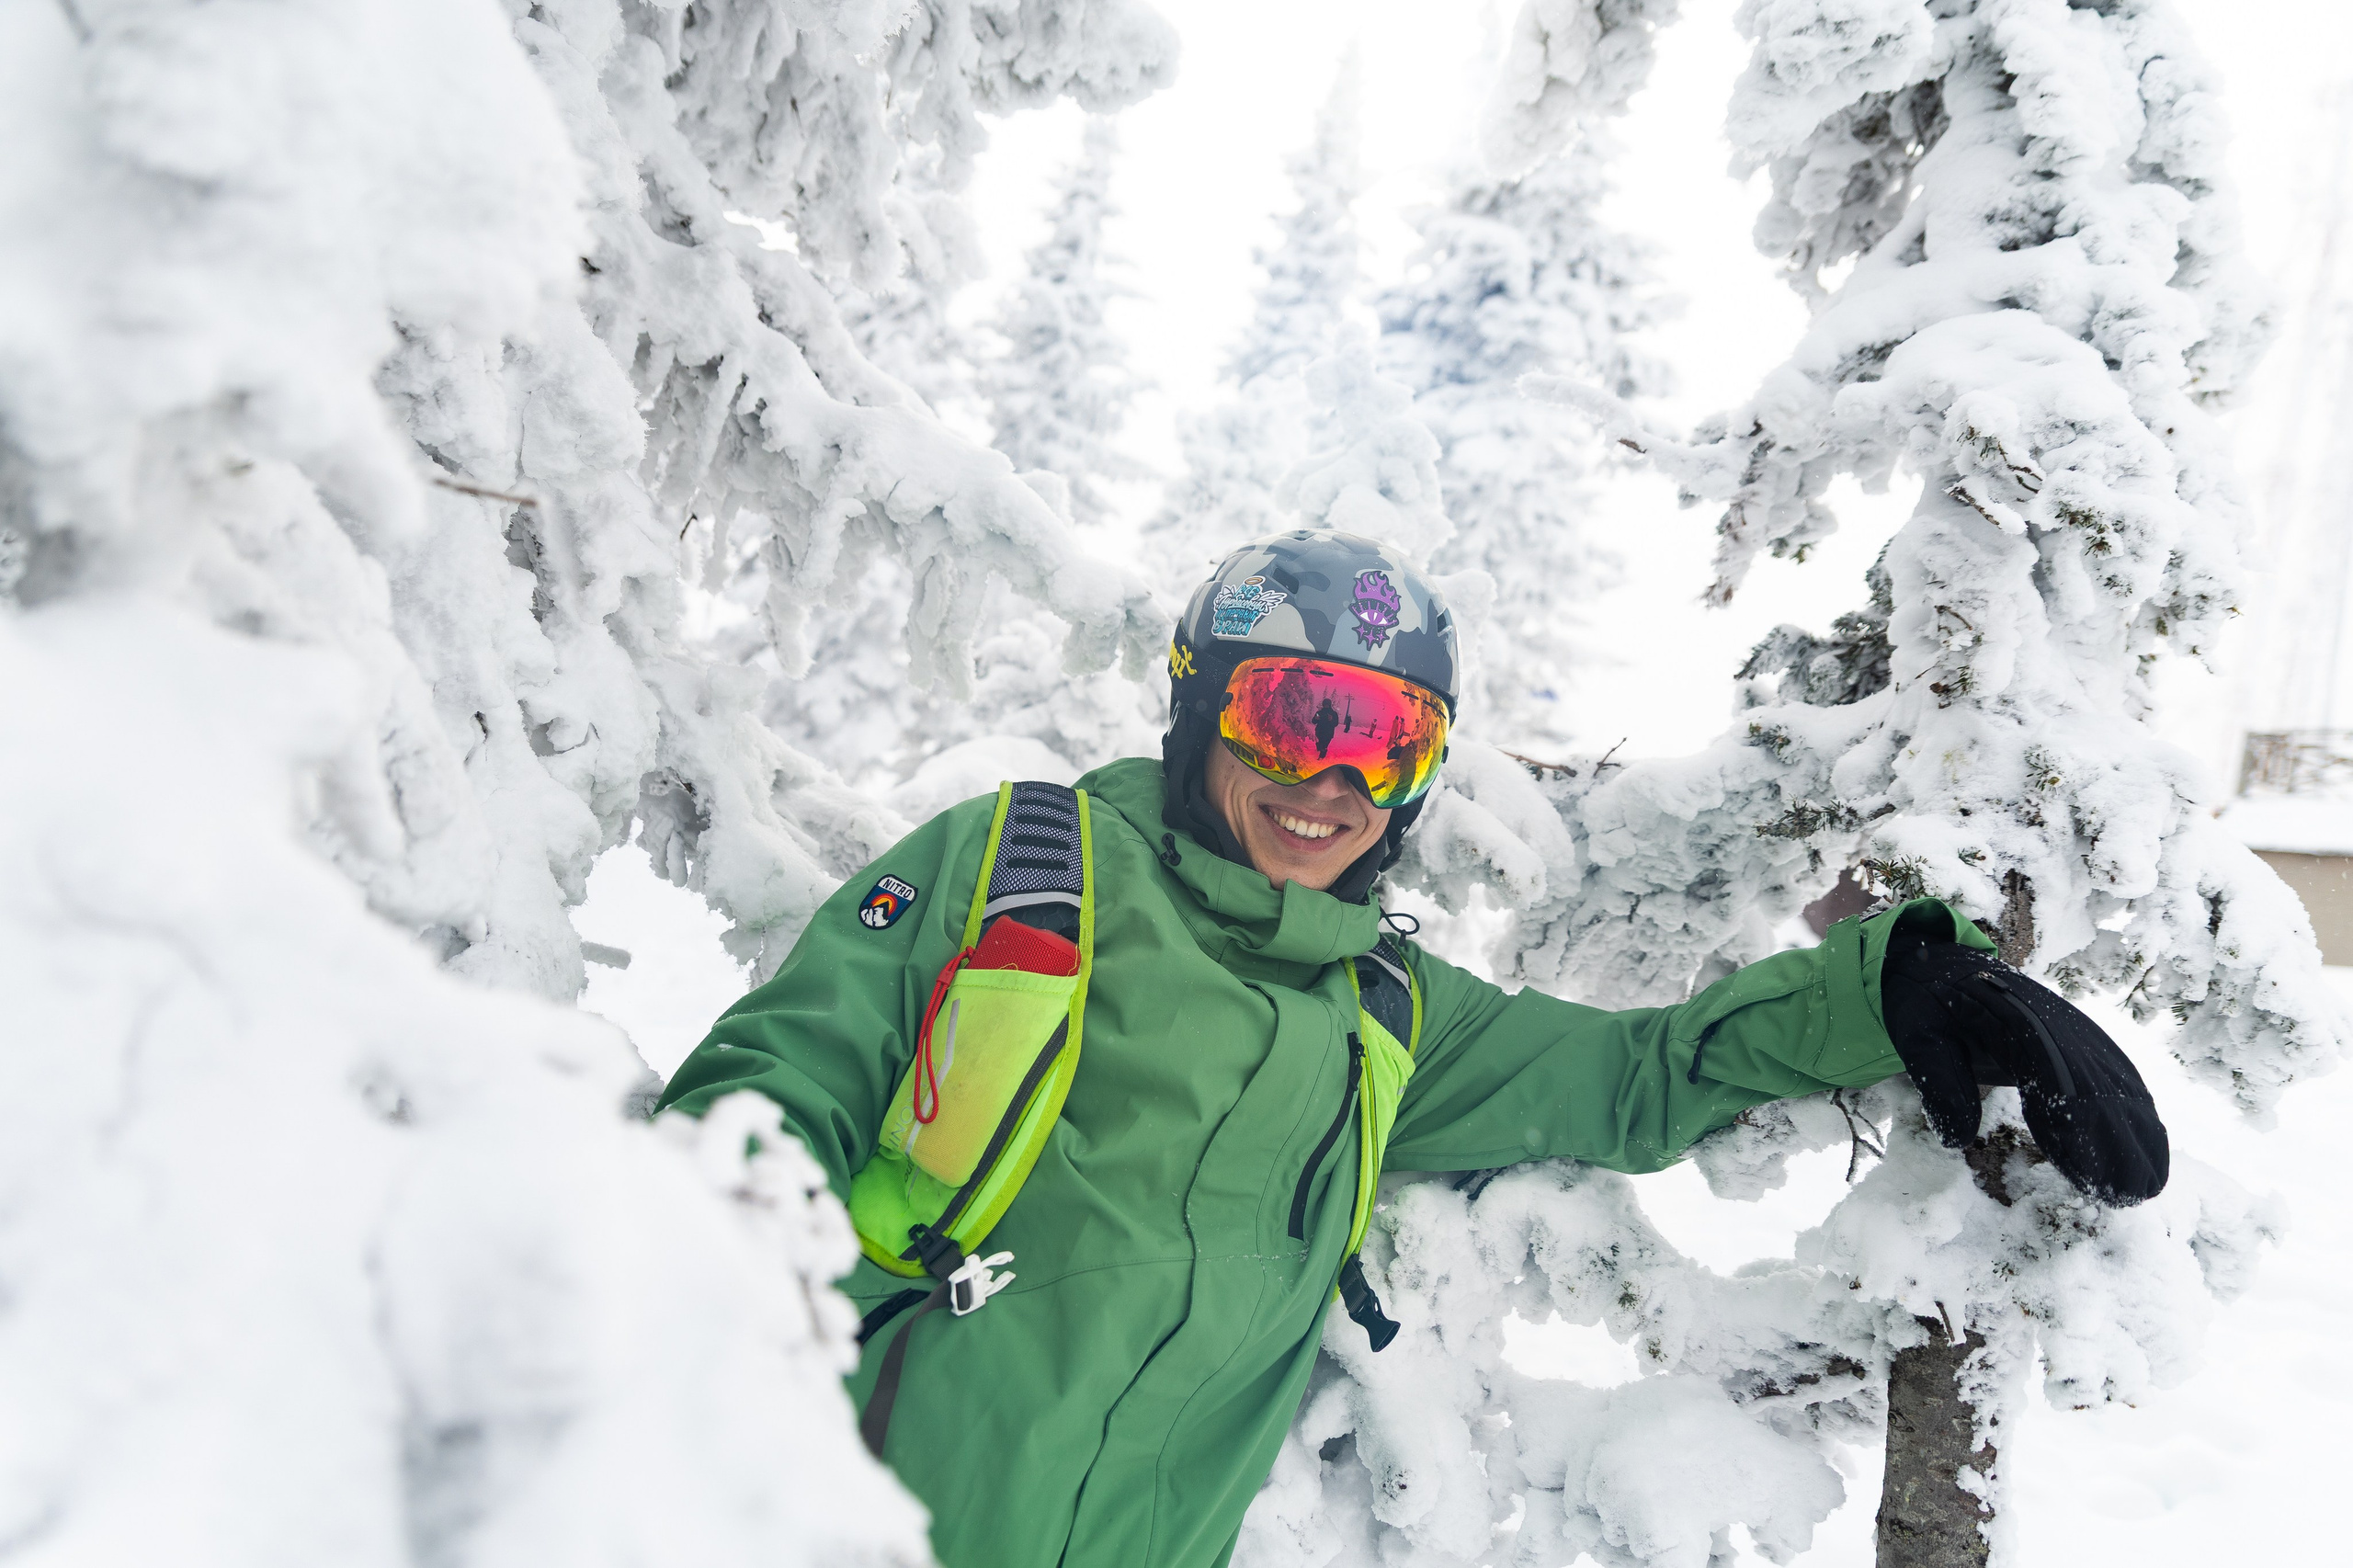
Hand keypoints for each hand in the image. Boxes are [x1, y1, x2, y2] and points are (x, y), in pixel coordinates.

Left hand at [1880, 926, 2167, 1204]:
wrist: (1941, 964)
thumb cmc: (1928, 1006)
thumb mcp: (1919, 1040)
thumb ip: (1941, 1086)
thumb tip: (1956, 1140)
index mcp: (2019, 1026)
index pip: (2060, 1086)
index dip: (2079, 1135)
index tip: (2094, 1179)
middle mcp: (2060, 1028)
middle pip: (2099, 1091)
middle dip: (2117, 1147)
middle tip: (2127, 1198)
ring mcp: (2076, 1033)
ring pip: (2117, 1087)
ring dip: (2135, 1136)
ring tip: (2145, 1187)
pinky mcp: (2081, 1041)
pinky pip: (2117, 1079)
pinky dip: (2134, 1114)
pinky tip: (2148, 1145)